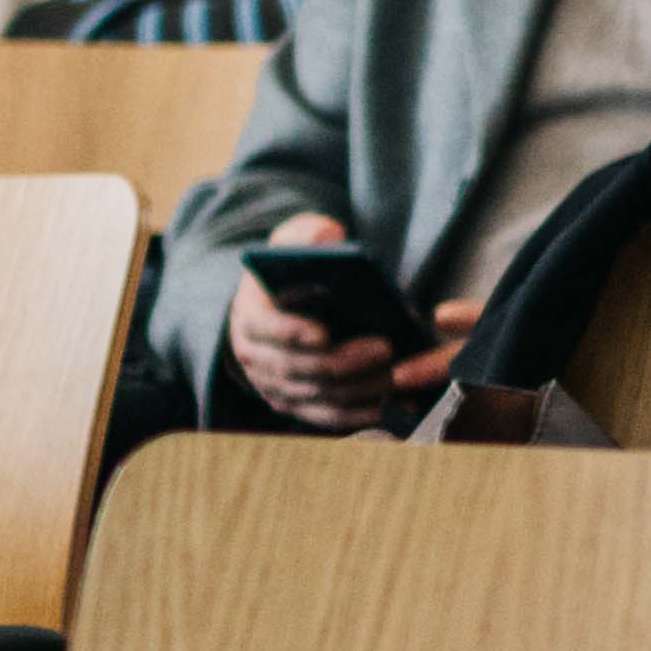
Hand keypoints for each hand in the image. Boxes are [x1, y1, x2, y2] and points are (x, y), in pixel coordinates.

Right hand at [226, 218, 466, 434]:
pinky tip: (396, 406)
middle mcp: (256, 359)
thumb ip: (307, 234)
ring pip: (317, 397)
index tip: (324, 334)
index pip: (267, 329)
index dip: (292, 333)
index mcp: (250, 317)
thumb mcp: (294, 240)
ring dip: (359, 391)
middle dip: (341, 363)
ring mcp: (276, 386)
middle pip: (298, 369)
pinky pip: (329, 417)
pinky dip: (362, 415)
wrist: (281, 304)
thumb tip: (326, 237)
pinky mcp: (299, 405)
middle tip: (385, 349)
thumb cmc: (293, 268)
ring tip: (399, 378)